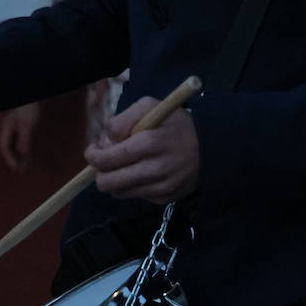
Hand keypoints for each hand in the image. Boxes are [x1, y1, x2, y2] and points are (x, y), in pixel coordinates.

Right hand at [0, 103, 41, 172]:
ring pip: (16, 146)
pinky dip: (25, 150)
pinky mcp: (23, 128)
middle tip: (20, 171)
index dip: (9, 159)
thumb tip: (22, 154)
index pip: (4, 147)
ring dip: (20, 156)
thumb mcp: (26, 125)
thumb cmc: (27, 108)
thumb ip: (24, 139)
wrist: (32, 97)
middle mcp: (9, 130)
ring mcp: (16, 129)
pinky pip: (22, 142)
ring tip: (24, 167)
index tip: (16, 168)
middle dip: (14, 160)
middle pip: (9, 148)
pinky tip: (29, 155)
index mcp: (6, 129)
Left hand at [84, 96, 198, 203]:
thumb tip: (106, 142)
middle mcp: (155, 169)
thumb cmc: (176, 124)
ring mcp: (161, 187)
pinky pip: (136, 196)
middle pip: (109, 183)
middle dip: (100, 173)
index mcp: (149, 143)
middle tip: (105, 162)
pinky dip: (133, 186)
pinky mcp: (165, 199)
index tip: (94, 151)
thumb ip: (123, 119)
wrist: (211, 148)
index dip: (94, 156)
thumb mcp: (151, 106)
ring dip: (115, 180)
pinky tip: (144, 172)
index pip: (108, 159)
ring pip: (119, 192)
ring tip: (125, 166)